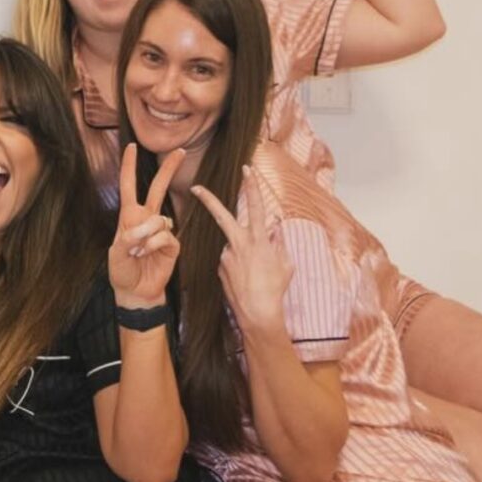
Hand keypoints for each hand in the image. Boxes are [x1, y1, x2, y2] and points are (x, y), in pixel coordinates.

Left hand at [108, 144, 183, 308]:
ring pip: (160, 218)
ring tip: (138, 251)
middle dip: (169, 169)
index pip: (129, 186)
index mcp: (129, 216)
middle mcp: (146, 219)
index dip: (129, 166)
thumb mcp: (115, 254)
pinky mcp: (172, 243)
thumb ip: (127, 239)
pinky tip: (147, 254)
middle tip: (180, 151)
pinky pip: (165, 235)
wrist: (135, 291)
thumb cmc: (122, 270)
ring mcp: (161, 230)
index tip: (132, 147)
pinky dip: (154, 245)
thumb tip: (143, 230)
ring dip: (146, 235)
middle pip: (158, 188)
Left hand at [190, 166, 292, 334]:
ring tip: (255, 275)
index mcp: (258, 240)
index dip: (252, 186)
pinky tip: (246, 279)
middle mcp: (239, 244)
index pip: (256, 206)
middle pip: (222, 216)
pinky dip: (238, 265)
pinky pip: (230, 260)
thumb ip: (278, 242)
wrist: (257, 312)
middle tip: (195, 187)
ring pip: (234, 245)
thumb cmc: (275, 288)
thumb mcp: (285, 263)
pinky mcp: (220, 267)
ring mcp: (226, 255)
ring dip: (243, 254)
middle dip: (208, 199)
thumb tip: (276, 228)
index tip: (246, 169)